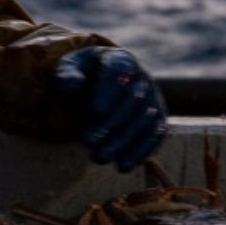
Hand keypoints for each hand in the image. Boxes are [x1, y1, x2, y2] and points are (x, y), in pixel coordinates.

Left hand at [52, 47, 167, 171]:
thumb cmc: (80, 75)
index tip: (94, 112)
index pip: (118, 71)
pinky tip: (123, 166)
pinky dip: (141, 151)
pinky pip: (155, 135)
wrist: (97, 84)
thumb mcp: (67, 71)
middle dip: (112, 124)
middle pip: (133, 100)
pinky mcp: (158, 118)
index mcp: (119, 59)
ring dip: (124, 142)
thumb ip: (67, 76)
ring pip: (145, 120)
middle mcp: (141, 77)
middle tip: (89, 143)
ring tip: (99, 158)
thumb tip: (74, 83)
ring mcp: (153, 98)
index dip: (109, 91)